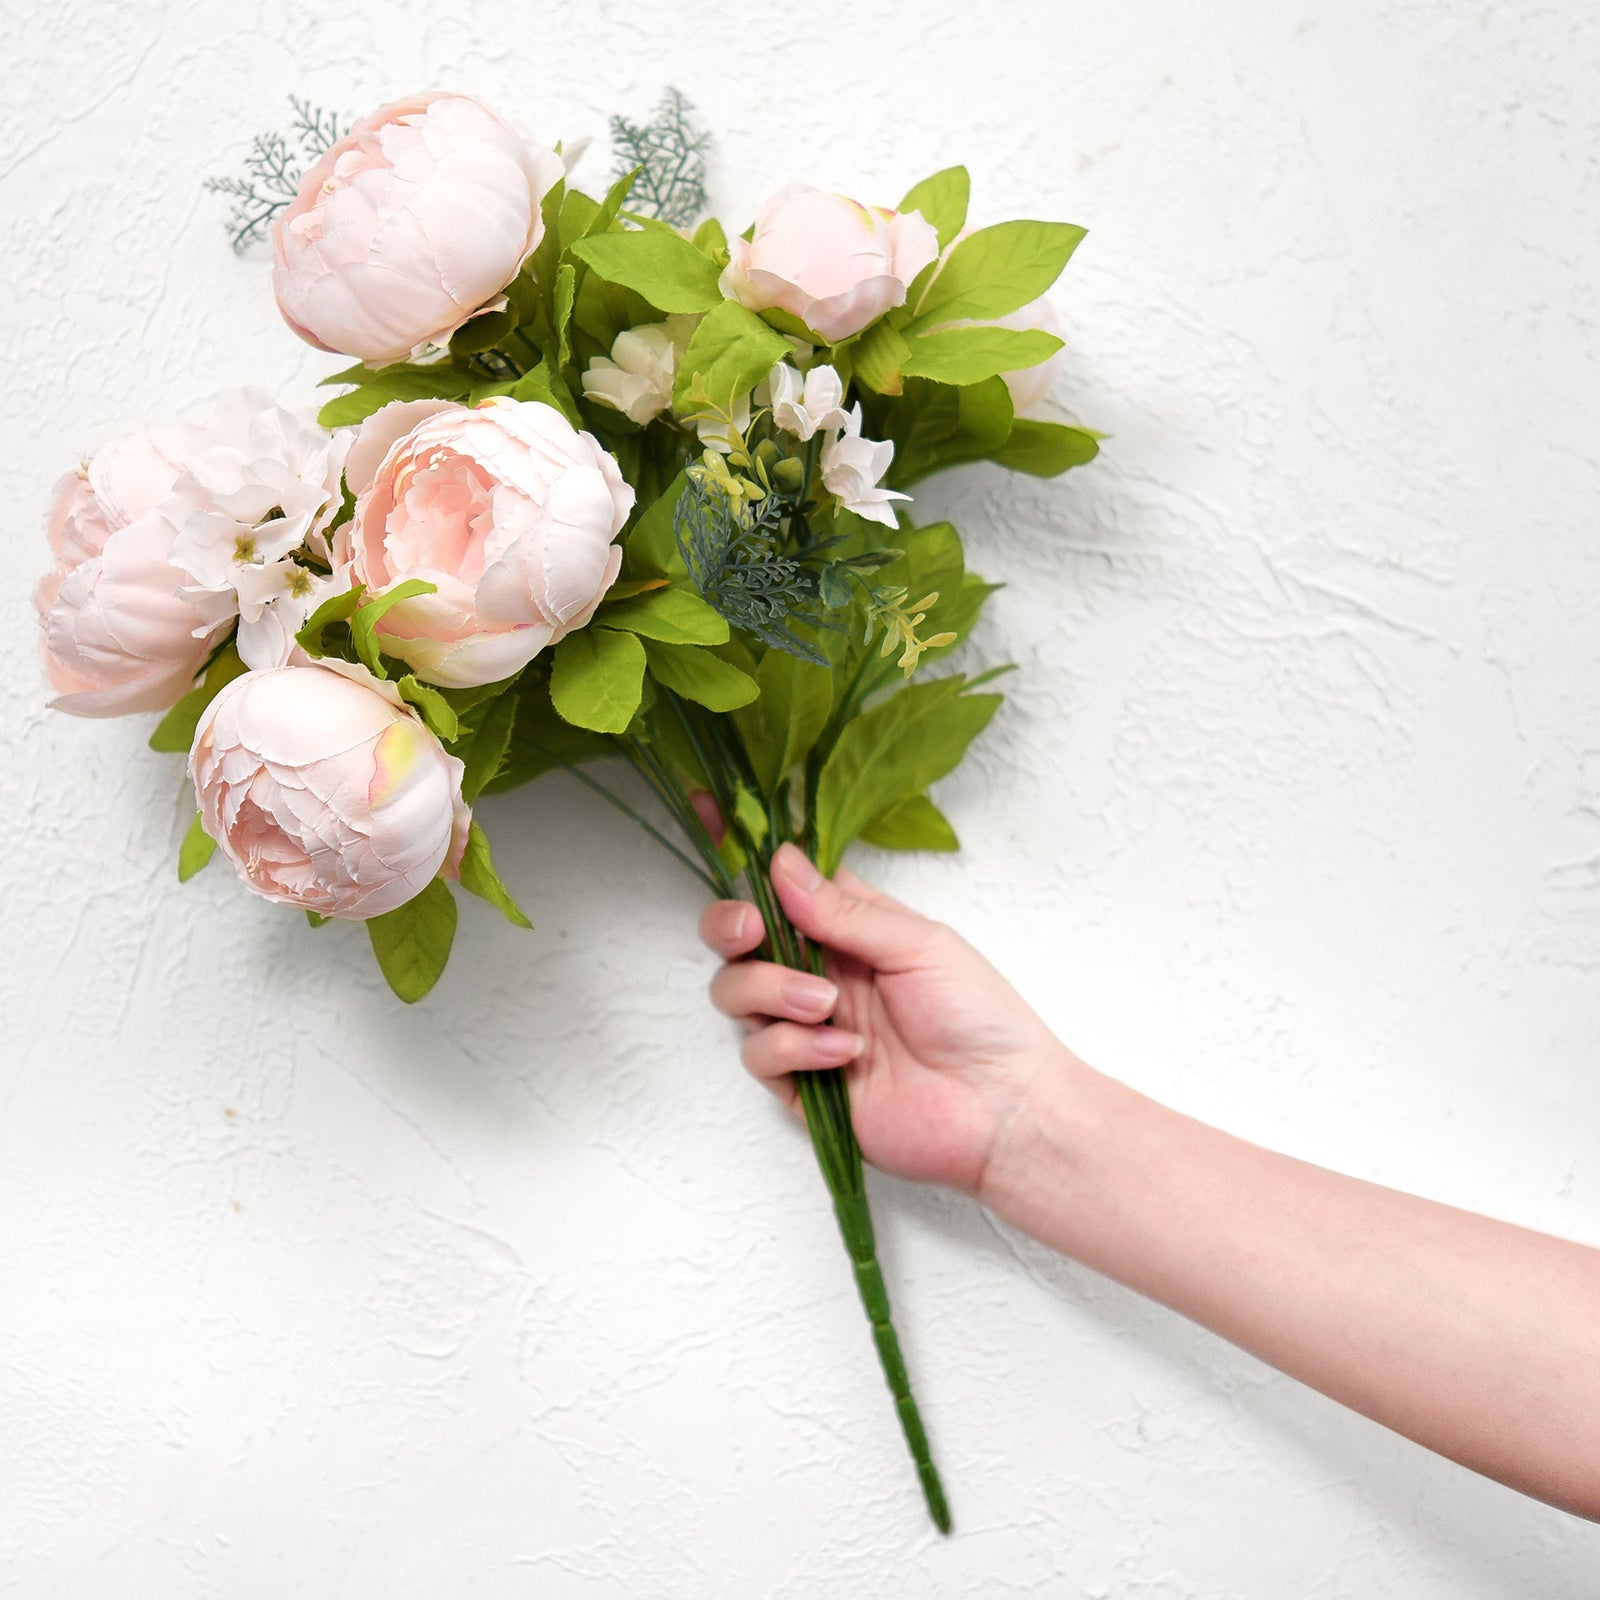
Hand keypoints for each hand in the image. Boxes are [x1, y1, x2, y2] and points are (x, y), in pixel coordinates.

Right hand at [698, 842, 1070, 1195]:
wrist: (1001, 1109)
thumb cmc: (978, 1015)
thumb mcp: (919, 944)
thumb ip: (843, 910)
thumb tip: (780, 860)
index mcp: (848, 929)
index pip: (784, 883)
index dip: (747, 855)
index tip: (708, 813)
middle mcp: (818, 972)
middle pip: (737, 938)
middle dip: (729, 926)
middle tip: (752, 929)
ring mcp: (805, 1027)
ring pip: (734, 993)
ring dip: (769, 990)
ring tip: (824, 1004)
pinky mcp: (801, 1082)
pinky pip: (759, 1053)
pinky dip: (794, 1047)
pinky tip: (845, 1054)